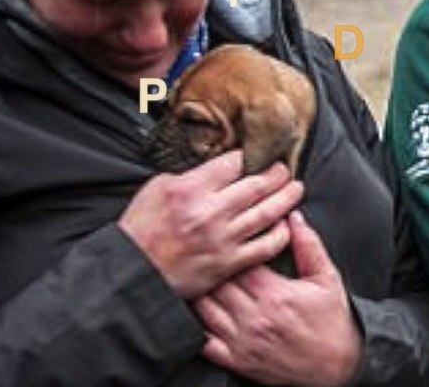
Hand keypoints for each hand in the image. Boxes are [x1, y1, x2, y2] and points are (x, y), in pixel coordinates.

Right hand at [118, 151, 303, 299]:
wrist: (131, 272)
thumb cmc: (141, 229)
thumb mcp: (157, 188)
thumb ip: (191, 176)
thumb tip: (219, 169)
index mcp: (190, 189)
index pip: (234, 163)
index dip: (248, 156)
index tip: (256, 156)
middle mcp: (210, 213)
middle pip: (257, 185)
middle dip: (277, 174)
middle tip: (285, 169)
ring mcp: (222, 239)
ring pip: (267, 213)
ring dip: (287, 198)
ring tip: (296, 188)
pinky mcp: (228, 263)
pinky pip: (265, 246)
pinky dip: (280, 233)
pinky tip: (286, 224)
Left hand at [194, 211, 362, 386]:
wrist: (336, 365)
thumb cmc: (332, 322)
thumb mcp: (327, 278)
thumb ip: (309, 246)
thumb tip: (294, 219)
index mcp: (276, 294)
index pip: (239, 262)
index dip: (233, 250)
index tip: (233, 244)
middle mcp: (255, 318)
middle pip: (217, 284)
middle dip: (213, 269)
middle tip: (212, 258)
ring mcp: (243, 342)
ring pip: (204, 311)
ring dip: (201, 294)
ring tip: (202, 282)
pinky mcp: (238, 362)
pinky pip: (204, 344)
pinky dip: (196, 329)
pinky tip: (199, 316)